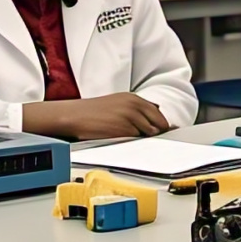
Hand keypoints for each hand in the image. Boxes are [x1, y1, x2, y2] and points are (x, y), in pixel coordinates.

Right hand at [23, 94, 170, 141]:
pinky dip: (134, 143)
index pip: (158, 114)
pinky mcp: (124, 129)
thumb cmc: (94, 111)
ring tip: (129, 138)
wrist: (74, 115)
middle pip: (159, 124)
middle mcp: (135, 105)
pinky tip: (123, 141)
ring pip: (148, 133)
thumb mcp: (118, 102)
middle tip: (151, 141)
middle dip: (157, 133)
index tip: (166, 133)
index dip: (162, 125)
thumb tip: (157, 111)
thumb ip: (137, 107)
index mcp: (134, 98)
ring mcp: (130, 117)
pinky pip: (136, 140)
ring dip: (144, 139)